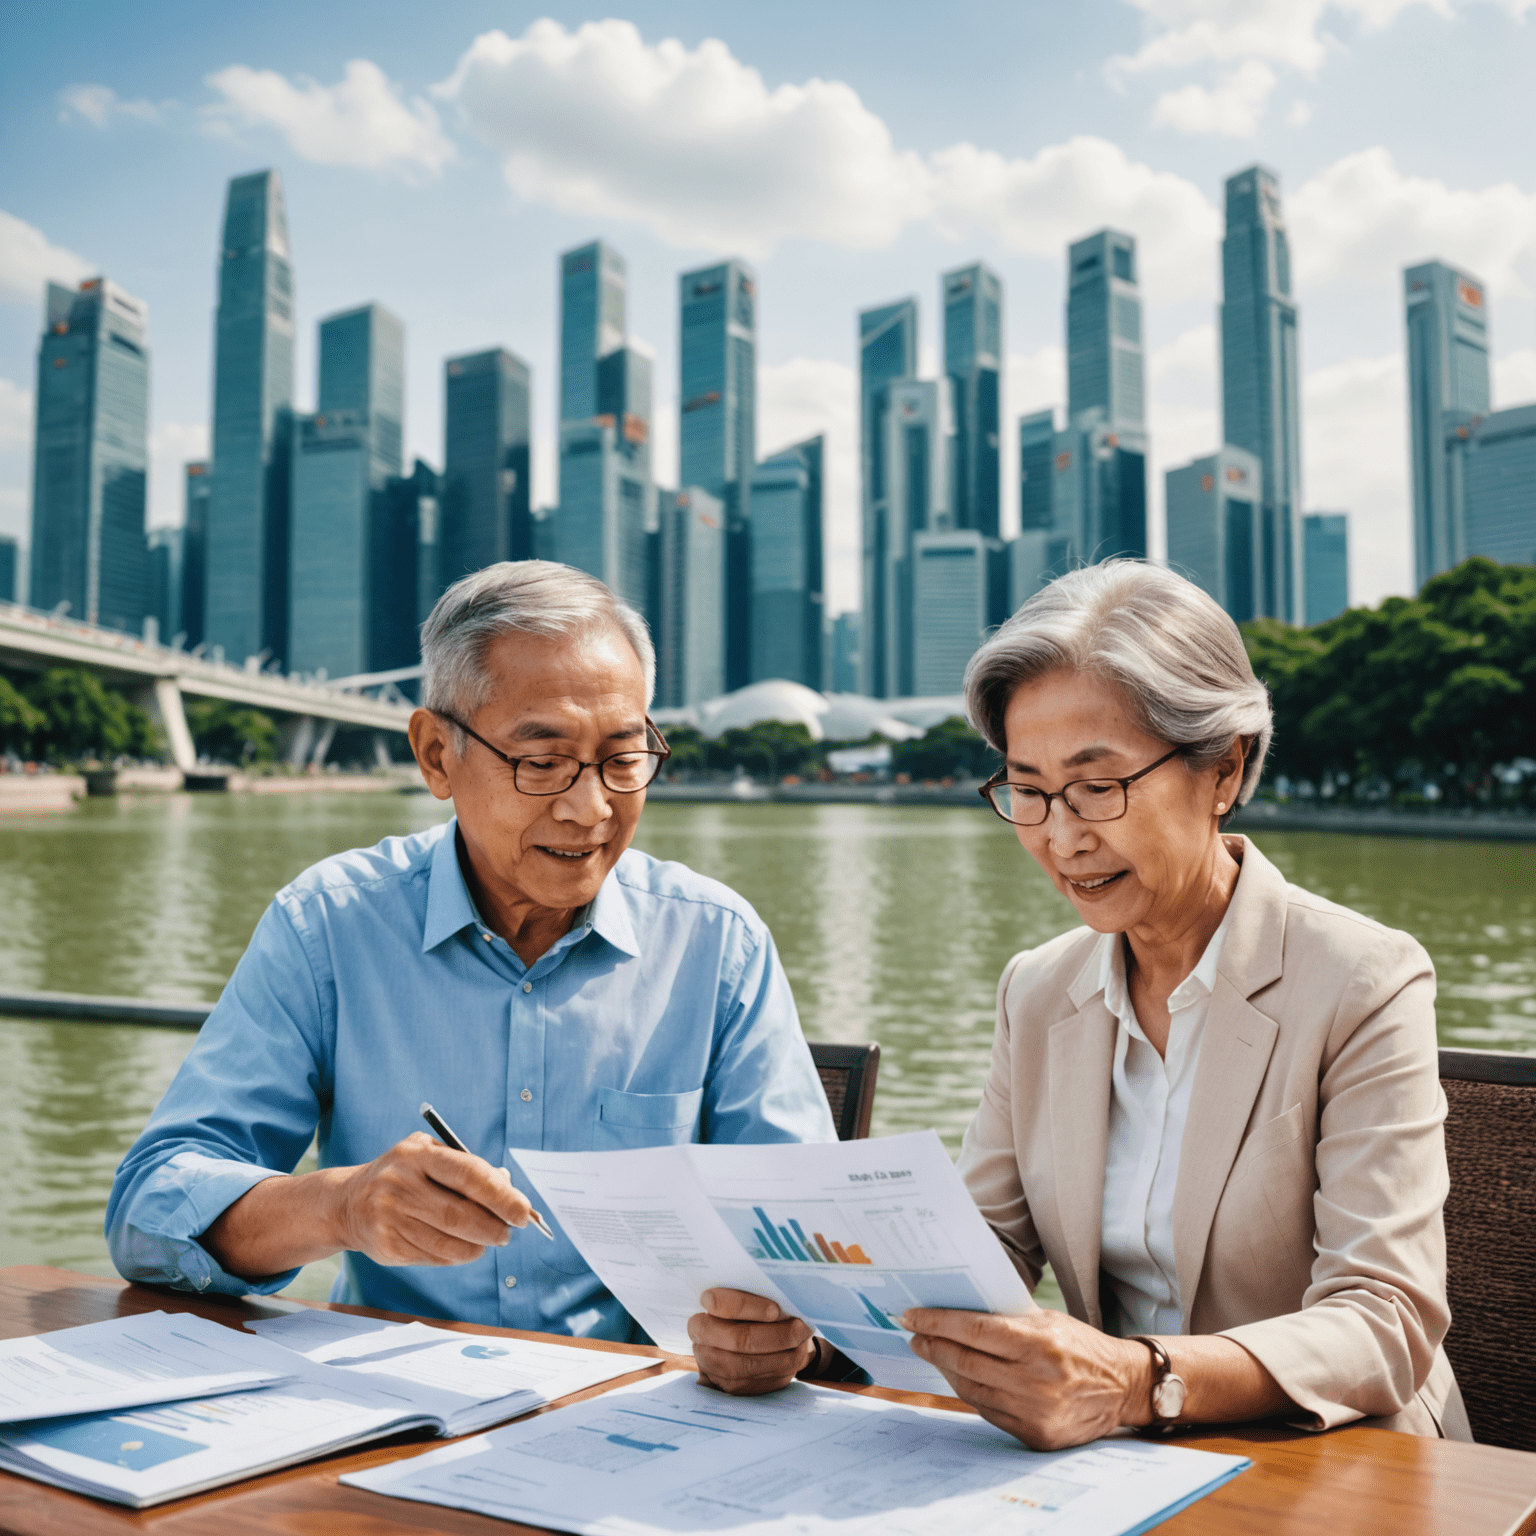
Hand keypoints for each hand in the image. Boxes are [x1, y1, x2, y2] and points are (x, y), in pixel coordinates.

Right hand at [331, 1132, 536, 1267]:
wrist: (347, 1203)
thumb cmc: (404, 1176)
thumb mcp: (429, 1157)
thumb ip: (467, 1168)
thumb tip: (509, 1190)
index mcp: (416, 1155)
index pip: (468, 1174)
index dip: (500, 1195)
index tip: (523, 1211)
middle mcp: (399, 1185)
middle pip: (459, 1215)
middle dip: (493, 1227)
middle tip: (509, 1231)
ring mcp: (389, 1218)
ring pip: (449, 1242)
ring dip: (478, 1246)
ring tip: (489, 1240)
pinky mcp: (386, 1247)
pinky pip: (434, 1257)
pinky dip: (456, 1256)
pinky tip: (462, 1248)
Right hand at [688, 1289, 815, 1395]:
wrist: (747, 1342)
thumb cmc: (749, 1313)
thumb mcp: (747, 1299)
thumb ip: (754, 1294)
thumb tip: (781, 1294)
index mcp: (700, 1315)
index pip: (719, 1305)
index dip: (746, 1305)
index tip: (775, 1309)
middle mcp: (702, 1344)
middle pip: (738, 1339)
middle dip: (775, 1334)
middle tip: (800, 1327)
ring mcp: (714, 1370)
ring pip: (750, 1365)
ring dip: (782, 1354)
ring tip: (801, 1341)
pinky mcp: (731, 1389)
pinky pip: (757, 1383)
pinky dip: (781, 1369)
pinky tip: (794, 1356)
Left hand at [901, 1307, 1147, 1449]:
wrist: (1122, 1387)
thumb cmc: (1080, 1345)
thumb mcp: (1047, 1321)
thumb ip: (1006, 1321)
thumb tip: (954, 1315)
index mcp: (1039, 1344)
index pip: (974, 1331)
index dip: (938, 1323)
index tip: (913, 1316)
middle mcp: (1036, 1382)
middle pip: (966, 1362)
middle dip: (933, 1345)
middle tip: (914, 1333)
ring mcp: (1035, 1413)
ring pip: (971, 1389)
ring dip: (946, 1369)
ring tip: (932, 1352)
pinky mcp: (1035, 1436)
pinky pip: (988, 1411)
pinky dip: (970, 1391)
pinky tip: (960, 1376)